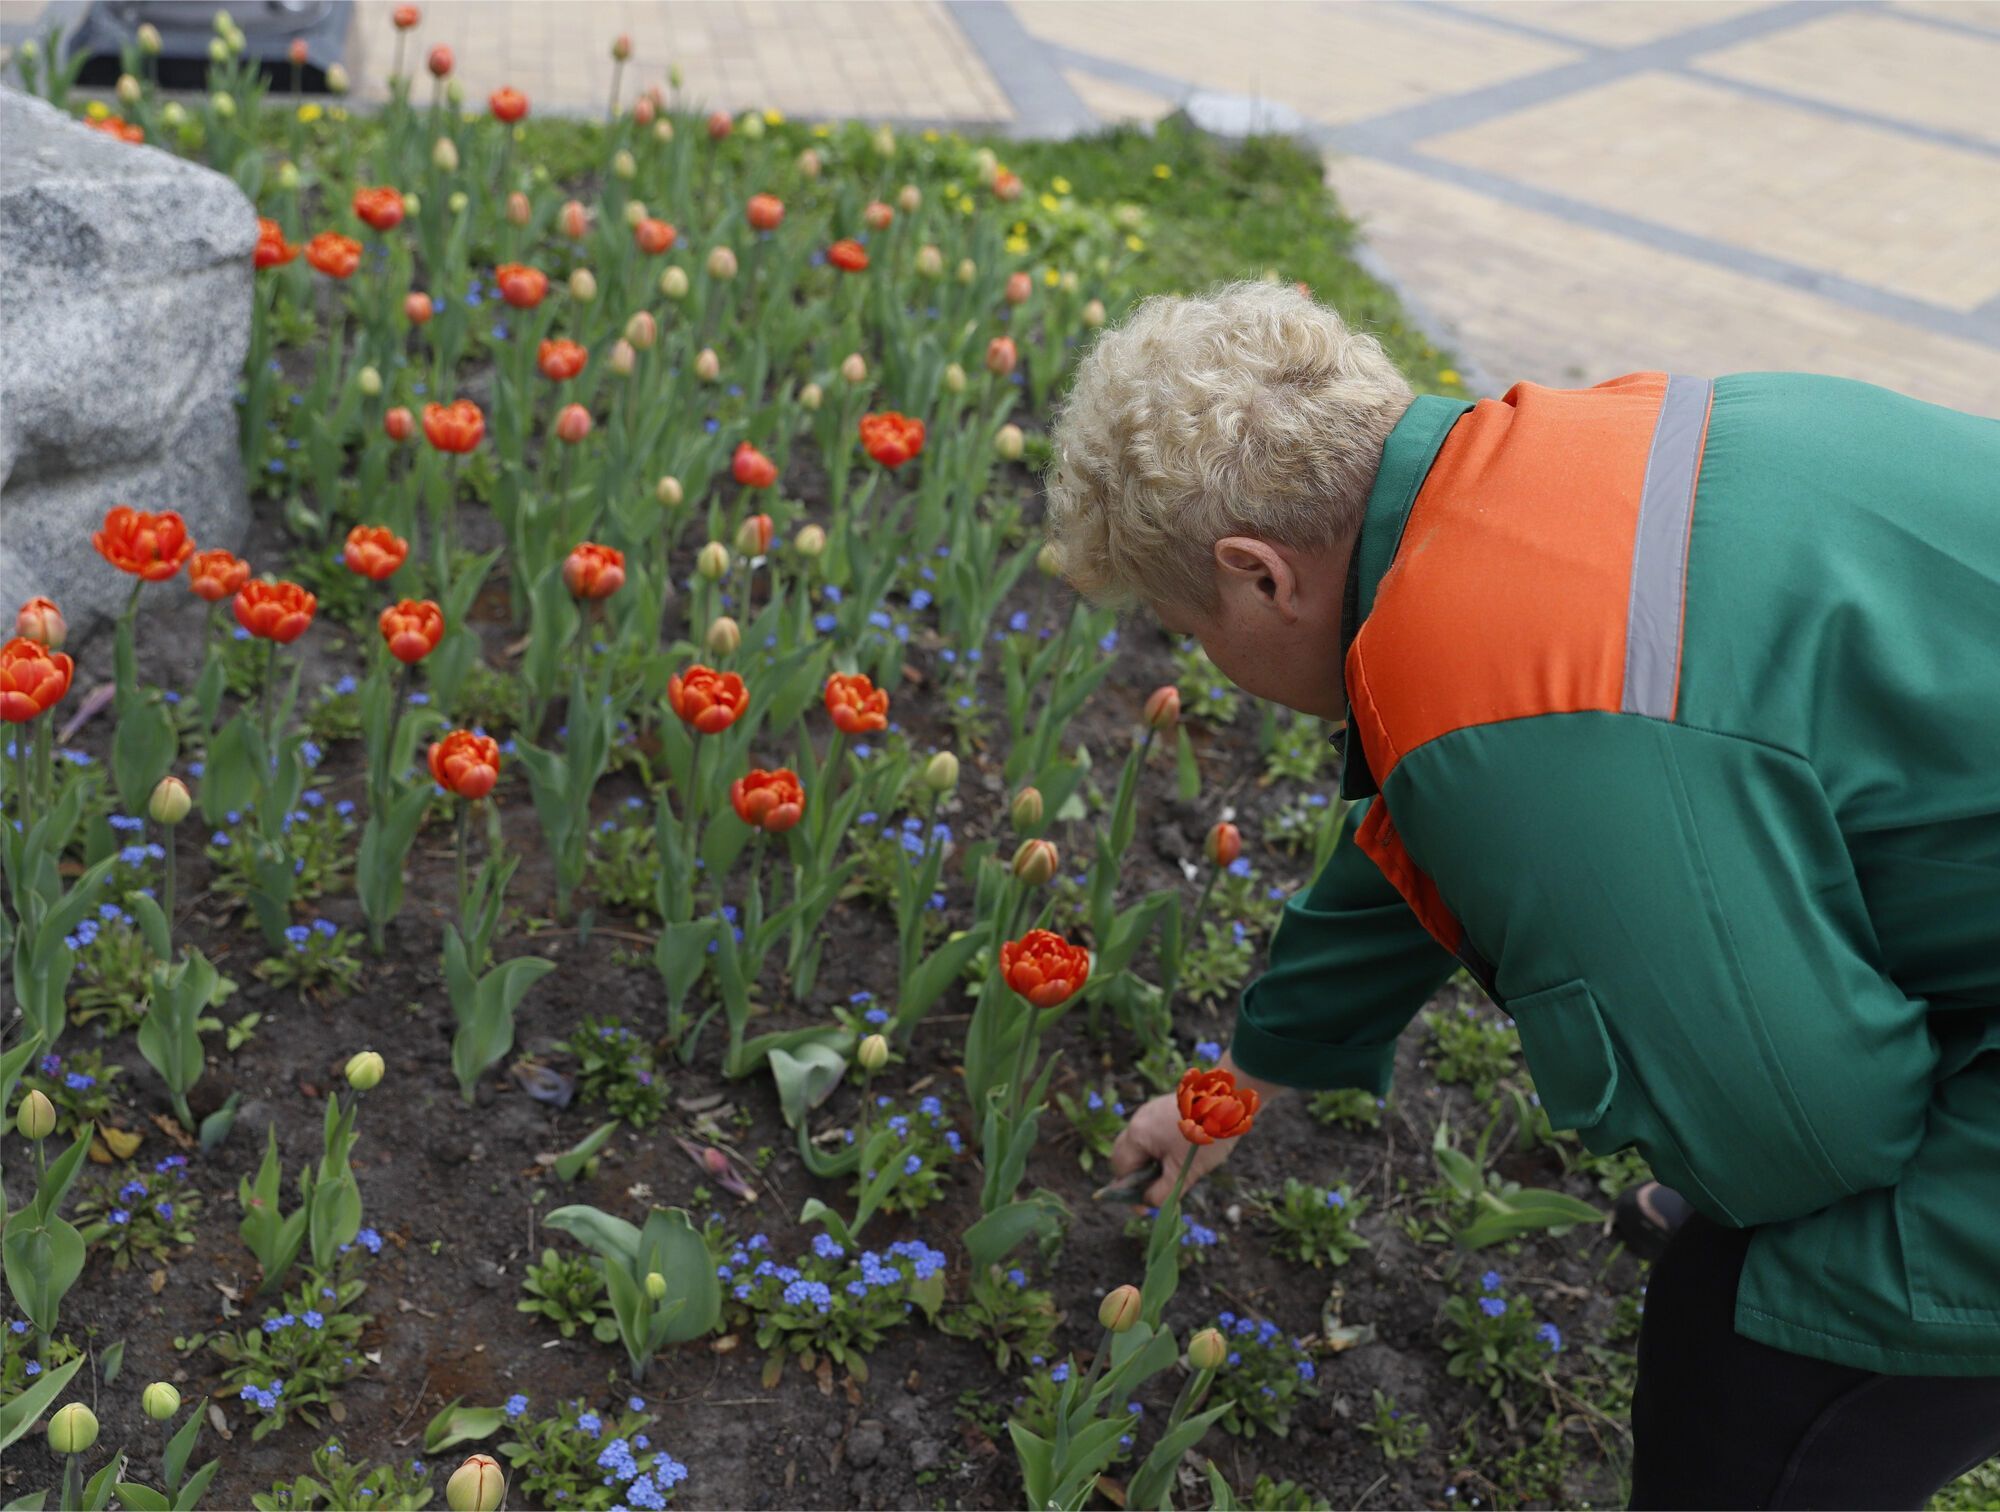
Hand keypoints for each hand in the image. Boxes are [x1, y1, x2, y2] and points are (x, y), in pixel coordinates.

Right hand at [1110, 1090, 1238, 1207]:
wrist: (1230, 1100)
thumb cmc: (1204, 1137)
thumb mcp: (1184, 1172)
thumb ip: (1162, 1193)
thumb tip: (1146, 1204)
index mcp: (1137, 1135)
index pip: (1121, 1170)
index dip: (1130, 1192)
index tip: (1145, 1207)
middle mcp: (1138, 1120)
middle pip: (1126, 1155)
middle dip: (1138, 1176)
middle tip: (1158, 1189)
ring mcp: (1150, 1111)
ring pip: (1141, 1145)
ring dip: (1151, 1162)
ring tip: (1174, 1170)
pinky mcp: (1164, 1108)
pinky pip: (1153, 1134)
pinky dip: (1160, 1148)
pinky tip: (1180, 1153)